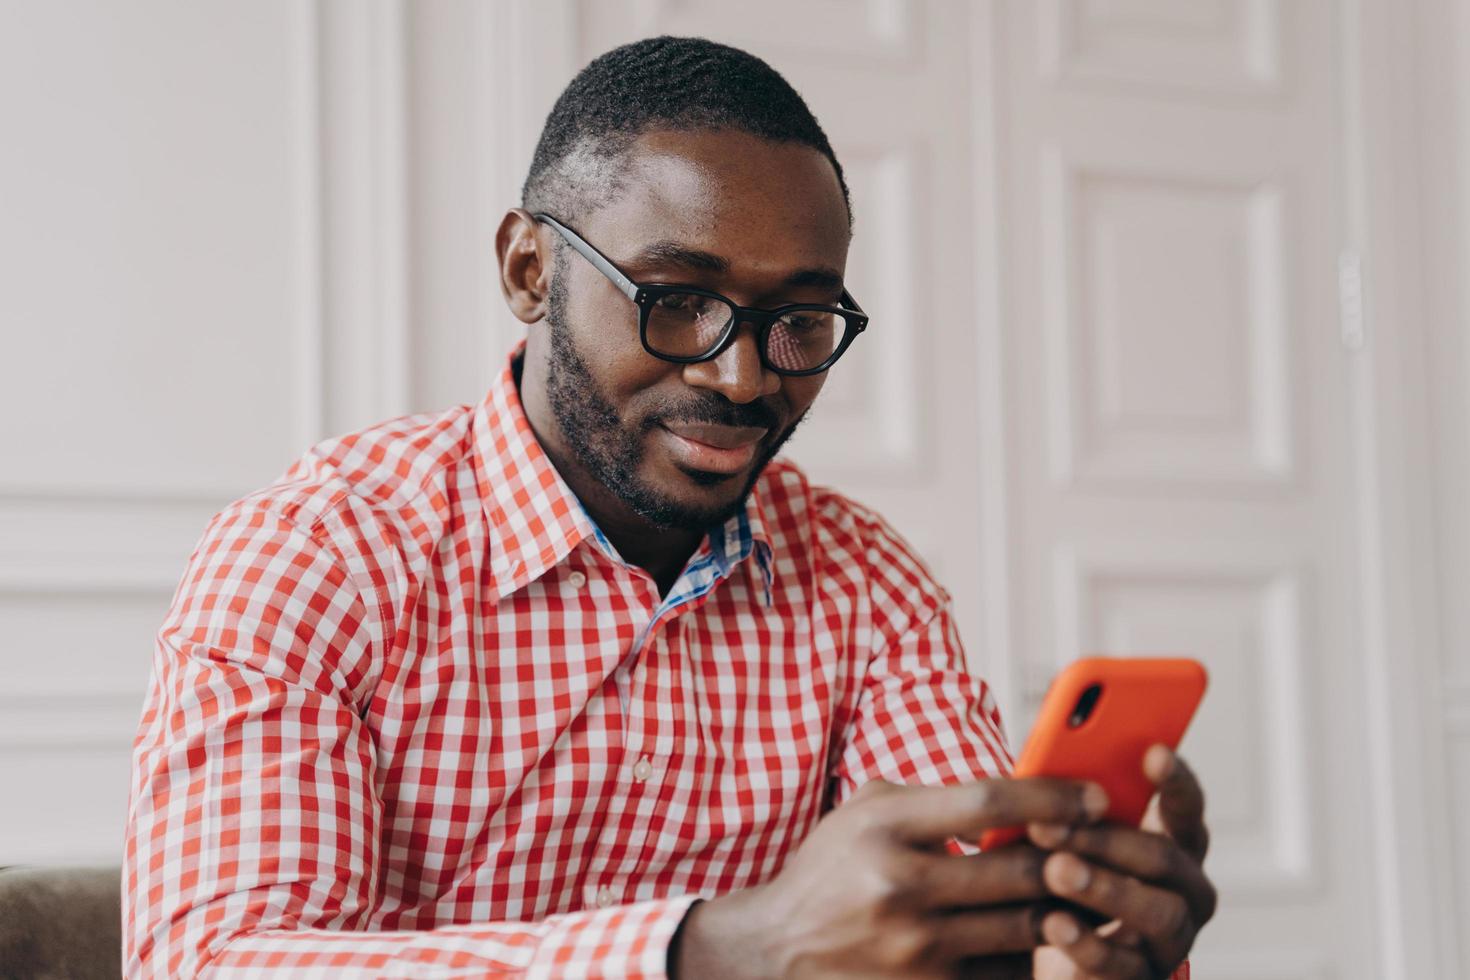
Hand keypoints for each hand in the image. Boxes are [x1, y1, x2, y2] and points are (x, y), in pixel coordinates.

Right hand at [672, 775, 1110, 979]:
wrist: (776, 951)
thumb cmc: (831, 869)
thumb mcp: (866, 813)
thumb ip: (934, 799)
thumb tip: (1021, 792)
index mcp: (884, 825)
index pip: (988, 801)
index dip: (1052, 797)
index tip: (1095, 798)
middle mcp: (900, 886)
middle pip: (1020, 868)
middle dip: (1075, 857)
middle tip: (1108, 848)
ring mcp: (915, 947)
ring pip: (1026, 926)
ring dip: (1065, 908)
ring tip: (1087, 891)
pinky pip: (1009, 972)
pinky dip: (1033, 954)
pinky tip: (1043, 936)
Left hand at [1029, 746, 1216, 978]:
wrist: (1057, 962)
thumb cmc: (1063, 879)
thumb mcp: (1067, 839)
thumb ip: (1068, 808)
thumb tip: (1039, 770)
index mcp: (1174, 843)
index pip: (1186, 806)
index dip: (1174, 780)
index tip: (1153, 753)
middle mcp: (1187, 890)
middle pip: (1163, 856)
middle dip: (1105, 837)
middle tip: (1051, 825)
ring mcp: (1173, 939)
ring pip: (1156, 911)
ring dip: (1104, 887)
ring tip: (1057, 870)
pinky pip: (1122, 966)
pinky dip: (1086, 943)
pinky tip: (1053, 923)